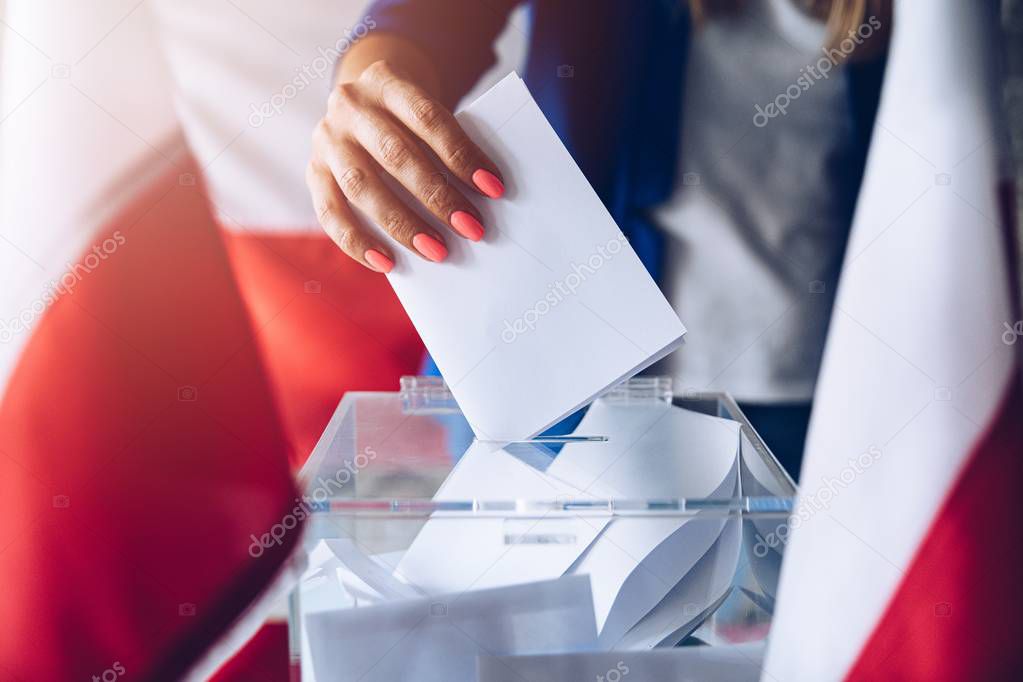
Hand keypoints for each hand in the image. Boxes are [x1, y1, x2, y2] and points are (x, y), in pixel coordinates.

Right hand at [307, 60, 504, 272]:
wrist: (365, 101)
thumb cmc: (411, 119)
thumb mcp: (427, 114)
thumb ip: (446, 145)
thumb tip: (480, 199)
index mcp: (387, 82)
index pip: (428, 118)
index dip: (461, 155)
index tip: (493, 188)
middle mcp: (350, 106)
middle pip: (395, 154)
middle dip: (438, 196)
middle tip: (472, 228)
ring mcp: (327, 139)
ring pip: (360, 186)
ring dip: (402, 224)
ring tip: (437, 251)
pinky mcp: (313, 171)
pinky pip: (329, 213)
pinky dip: (357, 242)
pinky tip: (386, 263)